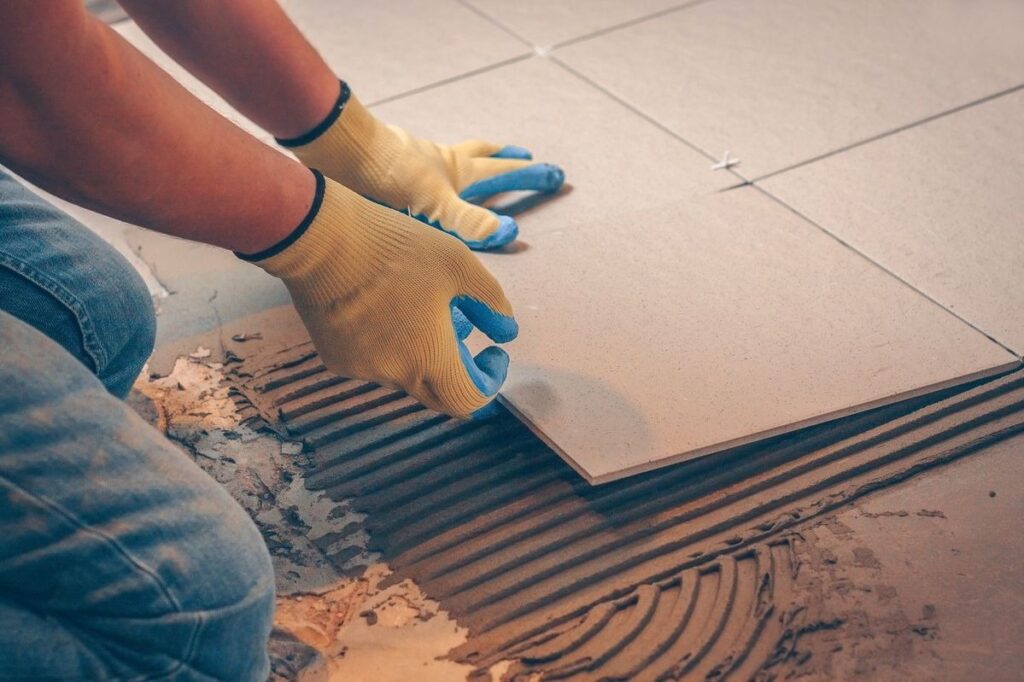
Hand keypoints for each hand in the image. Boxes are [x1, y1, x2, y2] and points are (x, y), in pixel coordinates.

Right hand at [247, 173, 517, 417]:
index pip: (469, 399)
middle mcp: (394, 375)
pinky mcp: (335, 357)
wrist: (320, 238)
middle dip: (458, 371)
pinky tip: (385, 306)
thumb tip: (506, 331)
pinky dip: (390, 345)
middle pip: (438, 395)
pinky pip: (374, 362)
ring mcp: (361, 369)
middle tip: (461, 329)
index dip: (490, 381)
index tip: (493, 352)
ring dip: (422, 353)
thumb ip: (491, 302)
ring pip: (405, 375)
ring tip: (420, 305)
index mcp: (429, 358)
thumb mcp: (459, 264)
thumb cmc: (396, 247)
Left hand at [279, 85, 564, 249]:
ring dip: (468, 165)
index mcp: (456, 172)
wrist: (335, 153)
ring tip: (475, 169)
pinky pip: (419, 176)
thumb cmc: (384, 177)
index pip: (502, 171)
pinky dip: (429, 179)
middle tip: (525, 157)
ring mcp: (413, 165)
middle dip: (506, 160)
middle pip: (482, 157)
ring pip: (449, 163)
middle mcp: (438, 164)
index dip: (529, 176)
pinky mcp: (387, 173)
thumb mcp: (434, 204)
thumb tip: (509, 231)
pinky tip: (418, 194)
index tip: (555, 176)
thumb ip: (469, 221)